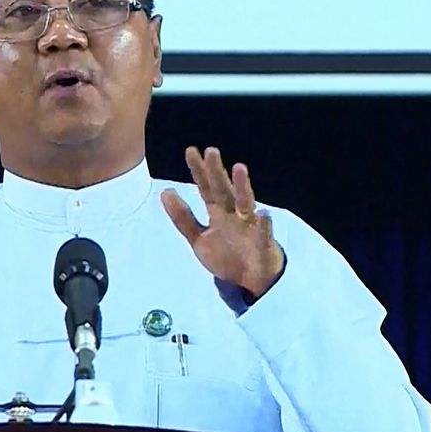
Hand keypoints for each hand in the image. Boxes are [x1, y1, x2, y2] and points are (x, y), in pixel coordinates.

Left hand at [162, 146, 285, 297]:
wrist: (250, 280)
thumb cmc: (226, 254)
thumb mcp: (198, 238)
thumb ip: (182, 217)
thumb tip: (164, 192)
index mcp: (218, 212)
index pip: (206, 188)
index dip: (199, 171)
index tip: (191, 151)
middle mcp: (234, 214)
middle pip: (224, 190)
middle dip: (217, 172)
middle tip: (211, 151)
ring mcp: (249, 227)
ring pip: (246, 203)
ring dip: (243, 187)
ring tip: (239, 168)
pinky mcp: (263, 244)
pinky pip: (264, 233)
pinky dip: (265, 224)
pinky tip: (264, 214)